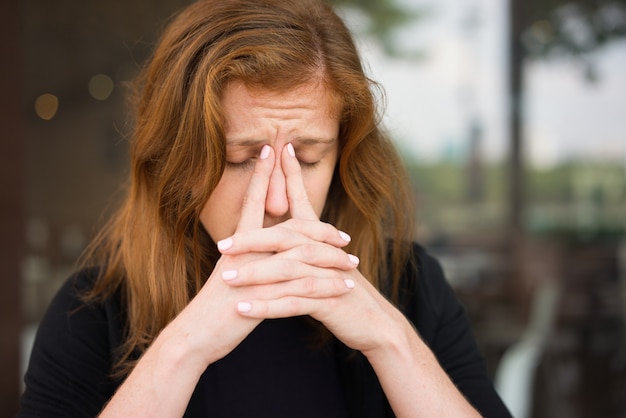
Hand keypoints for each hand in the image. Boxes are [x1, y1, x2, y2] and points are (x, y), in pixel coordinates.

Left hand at [218, 143, 407, 353]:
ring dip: (255, 275)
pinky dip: (267, 306)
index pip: (303, 202)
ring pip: (288, 269)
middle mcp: (326, 253)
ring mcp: (329, 277)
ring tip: (227, 280)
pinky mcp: (330, 301)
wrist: (375, 324)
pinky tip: (244, 310)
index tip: (277, 149)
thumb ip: (304, 245)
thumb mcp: (324, 265)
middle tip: (223, 246)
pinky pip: (293, 303)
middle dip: (253, 240)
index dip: (291, 176)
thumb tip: (280, 230)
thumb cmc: (343, 293)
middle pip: (287, 237)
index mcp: (322, 241)